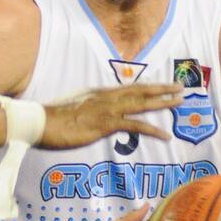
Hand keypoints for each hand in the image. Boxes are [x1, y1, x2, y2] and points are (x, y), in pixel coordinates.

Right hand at [39, 84, 185, 147]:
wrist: (40, 121)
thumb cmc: (53, 118)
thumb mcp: (75, 108)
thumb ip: (89, 108)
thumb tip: (95, 114)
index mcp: (100, 92)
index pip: (129, 87)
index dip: (148, 86)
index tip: (163, 85)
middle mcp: (107, 97)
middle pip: (140, 90)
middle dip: (162, 89)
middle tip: (181, 87)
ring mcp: (107, 109)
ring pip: (142, 103)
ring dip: (163, 102)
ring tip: (179, 102)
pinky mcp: (106, 123)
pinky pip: (135, 126)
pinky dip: (152, 130)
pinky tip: (165, 135)